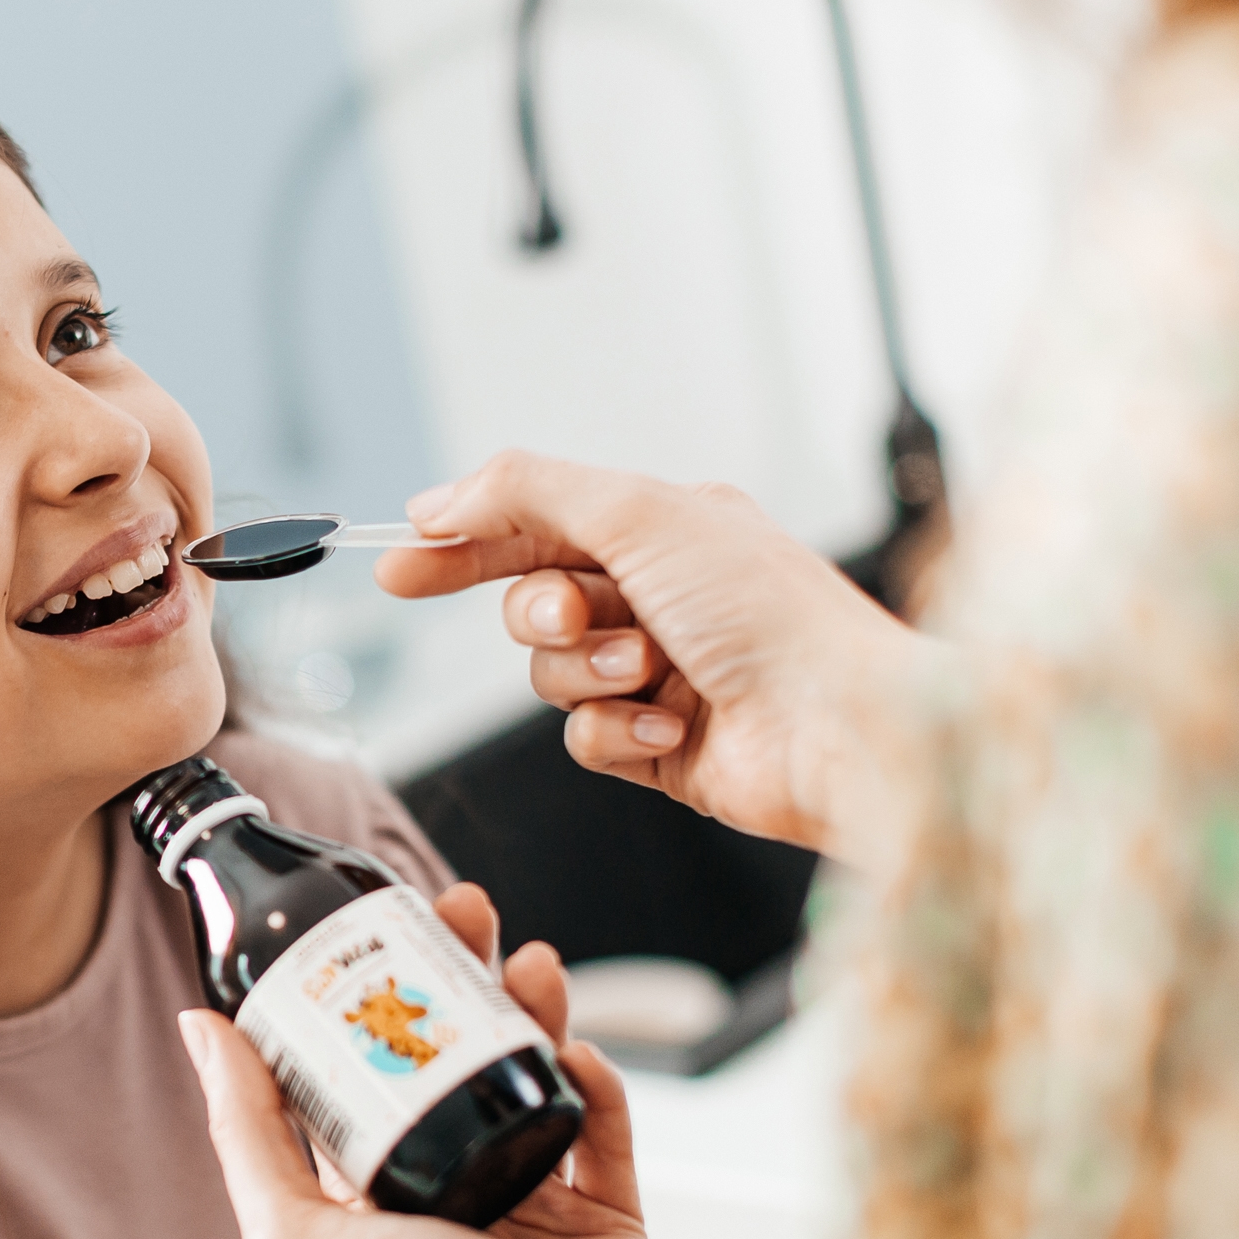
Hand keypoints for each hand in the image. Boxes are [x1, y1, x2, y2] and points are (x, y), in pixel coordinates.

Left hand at [177, 882, 679, 1238]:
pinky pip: (600, 1127)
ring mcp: (529, 1202)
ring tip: (534, 963)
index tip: (381, 931)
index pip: (361, 1071)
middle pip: (449, 1053)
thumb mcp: (295, 1231)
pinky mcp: (604, 1216)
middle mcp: (445, 1192)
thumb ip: (242, 1130)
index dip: (368, 995)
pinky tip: (579, 1052)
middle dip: (458, 974)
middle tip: (466, 911)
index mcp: (369, 1195)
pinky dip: (594, 1085)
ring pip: (527, 1074)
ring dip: (531, 1009)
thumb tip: (200, 1025)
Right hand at [377, 452, 928, 869]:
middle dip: (546, 616)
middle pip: (531, 604)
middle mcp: (661, 598)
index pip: (534, 524)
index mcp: (665, 530)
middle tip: (580, 618)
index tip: (399, 562)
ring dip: (590, 676)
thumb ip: (529, 492)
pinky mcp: (659, 746)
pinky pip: (586, 739)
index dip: (461, 542)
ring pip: (552, 677)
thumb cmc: (770, 613)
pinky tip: (674, 725)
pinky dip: (620, 733)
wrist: (839, 727)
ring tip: (652, 673)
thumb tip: (444, 497)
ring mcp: (659, 675)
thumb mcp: (640, 513)